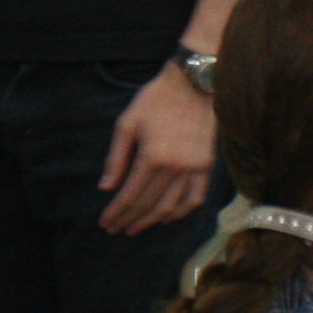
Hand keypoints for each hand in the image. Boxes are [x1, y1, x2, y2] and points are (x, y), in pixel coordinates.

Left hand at [100, 65, 217, 236]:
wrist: (193, 83)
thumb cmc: (155, 100)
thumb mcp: (127, 123)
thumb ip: (116, 158)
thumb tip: (106, 188)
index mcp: (151, 157)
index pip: (130, 195)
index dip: (116, 212)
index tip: (106, 222)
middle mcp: (174, 168)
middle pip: (148, 204)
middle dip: (129, 219)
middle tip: (116, 229)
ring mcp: (193, 168)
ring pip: (170, 206)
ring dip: (151, 221)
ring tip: (136, 228)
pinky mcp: (206, 166)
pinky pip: (195, 197)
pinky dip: (181, 211)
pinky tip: (167, 217)